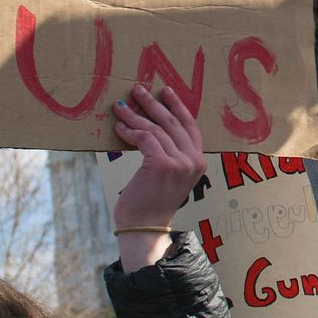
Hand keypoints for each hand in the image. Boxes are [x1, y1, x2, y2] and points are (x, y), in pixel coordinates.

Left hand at [112, 84, 205, 269]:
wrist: (144, 226)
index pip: (190, 126)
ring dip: (135, 116)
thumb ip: (170, 154)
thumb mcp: (169, 175)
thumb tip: (150, 127)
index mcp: (198, 162)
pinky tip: (119, 128)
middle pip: (172, 122)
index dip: (177, 106)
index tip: (165, 91)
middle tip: (138, 90)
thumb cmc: (152, 201)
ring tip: (120, 107)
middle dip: (153, 103)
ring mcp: (179, 163)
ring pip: (155, 129)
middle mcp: (193, 160)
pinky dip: (130, 131)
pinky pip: (144, 139)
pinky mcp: (161, 165)